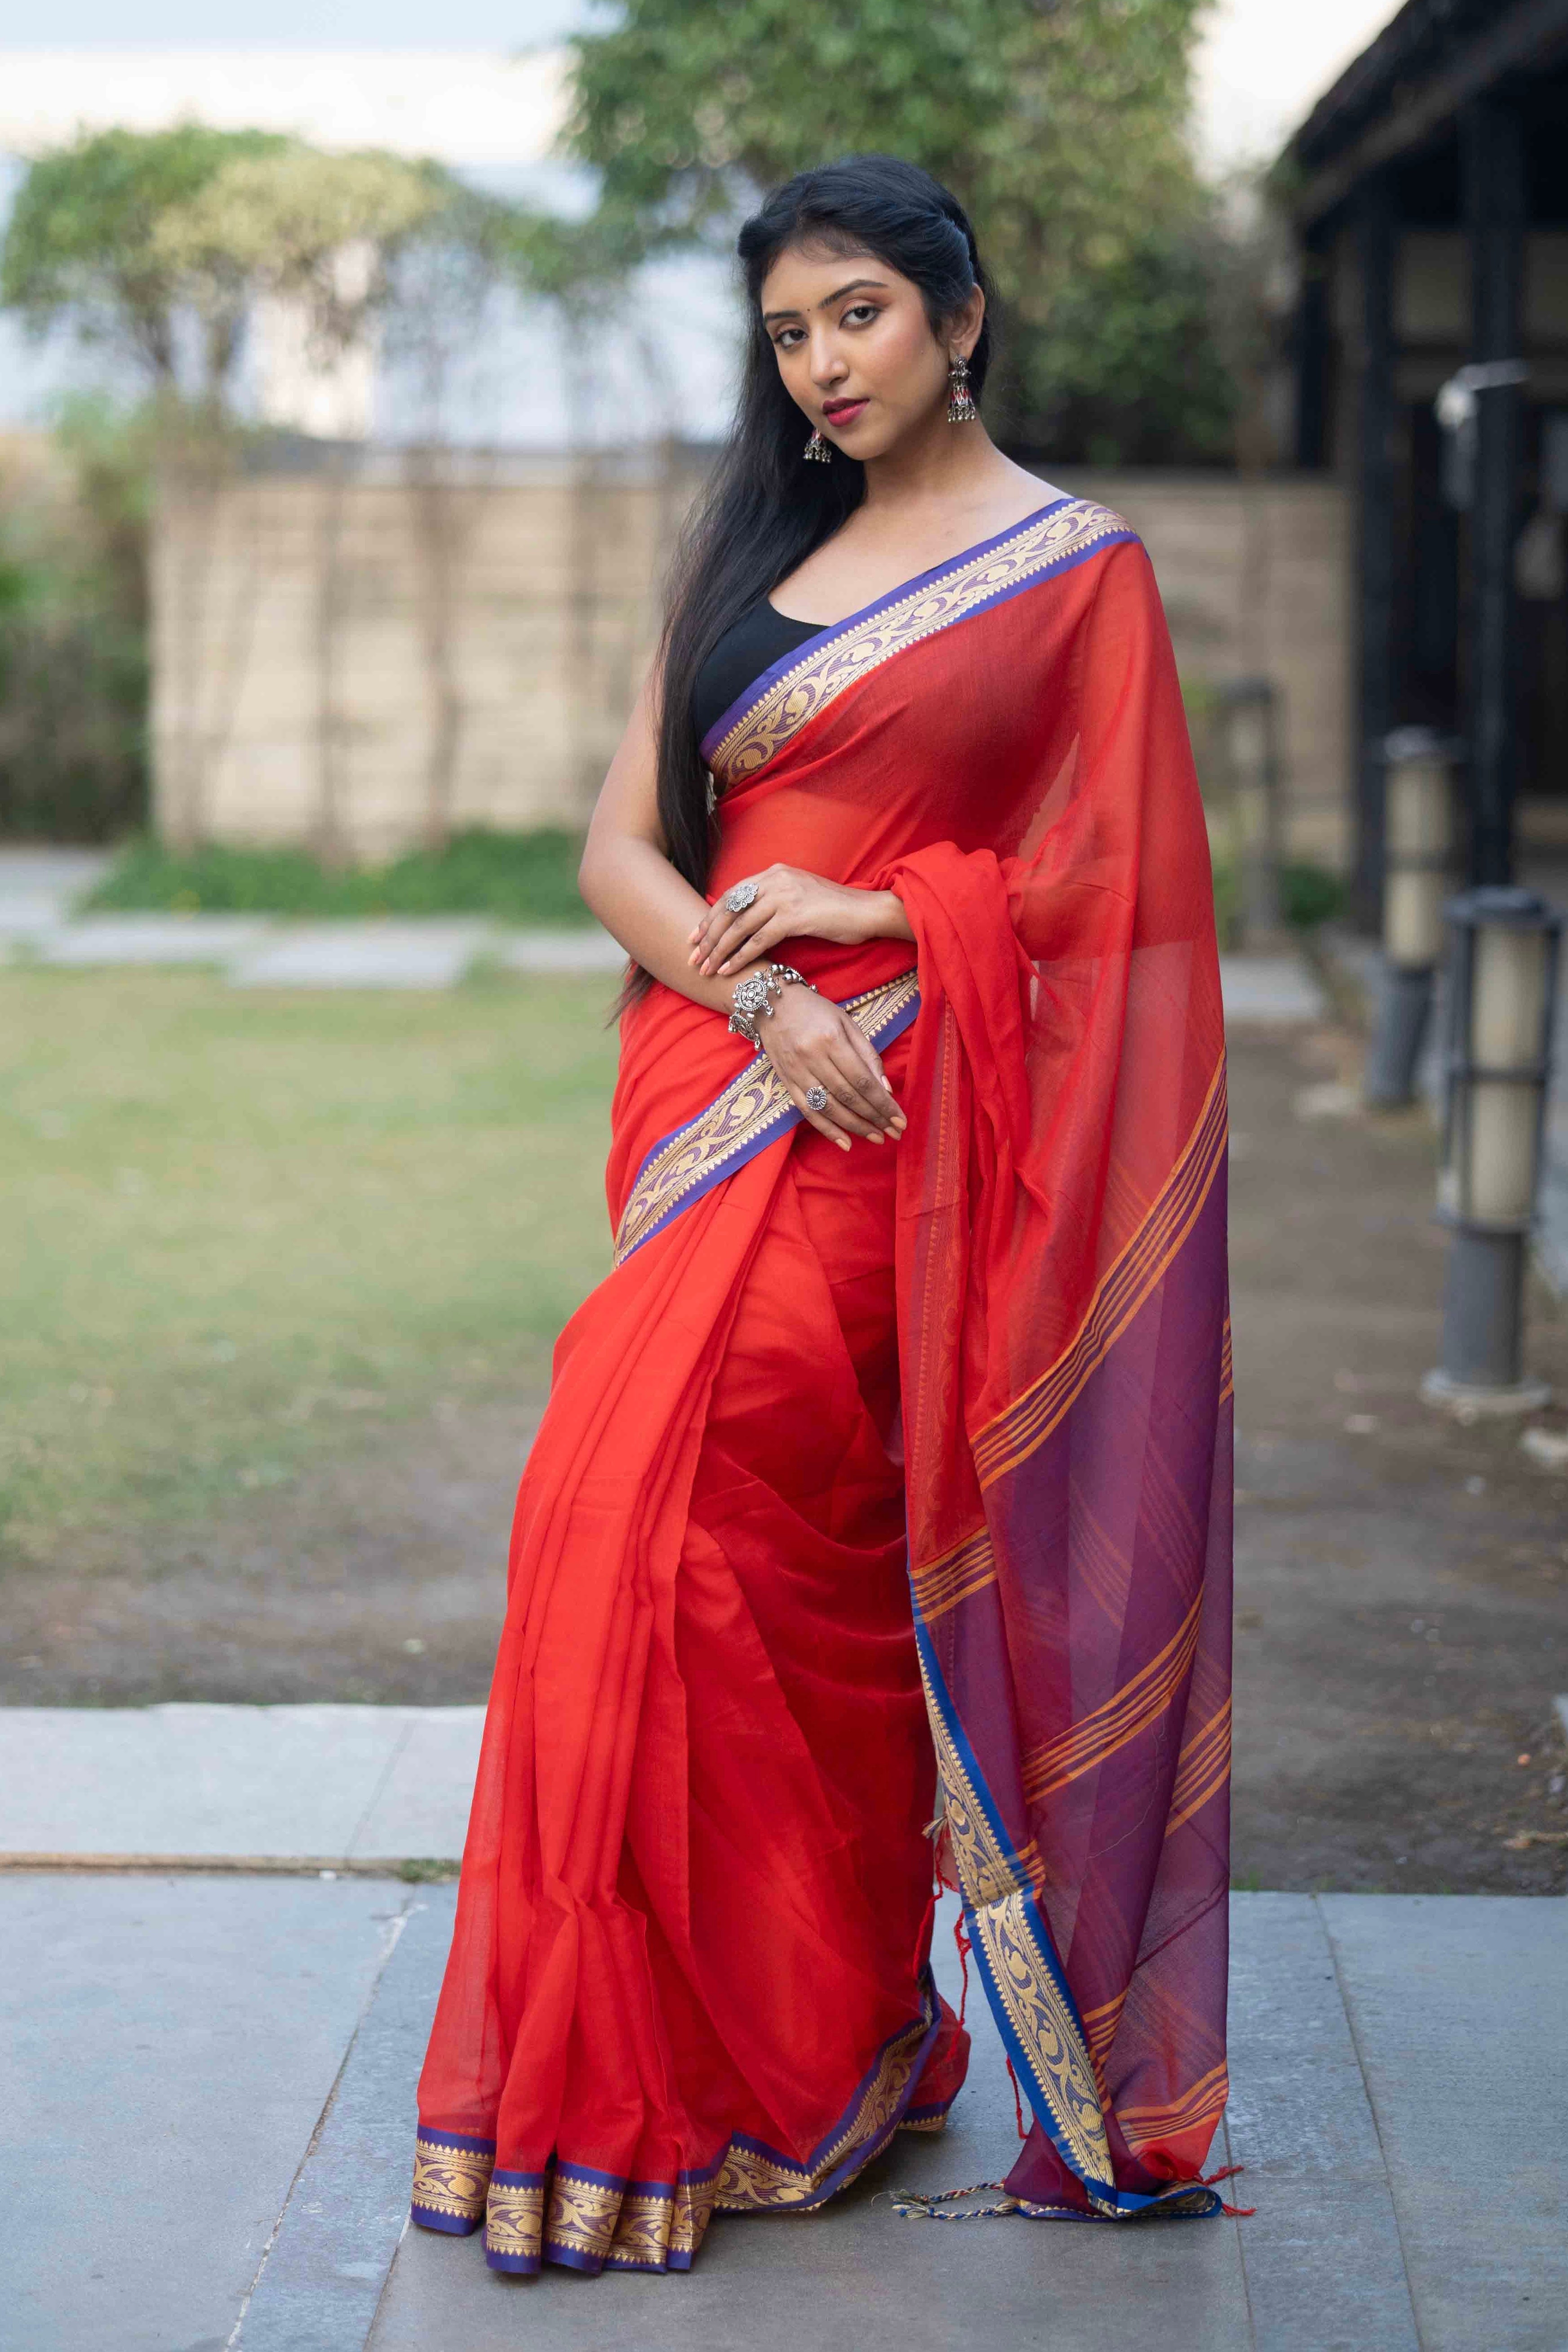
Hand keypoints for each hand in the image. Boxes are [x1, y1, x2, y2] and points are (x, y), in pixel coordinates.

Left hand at [689, 866, 909, 977]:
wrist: (867, 910)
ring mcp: (784, 896)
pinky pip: (758, 940)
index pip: (732, 895)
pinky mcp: (794, 916)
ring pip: (740, 926)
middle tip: (692, 956)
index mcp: (774, 873)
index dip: (710, 917)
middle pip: (730, 909)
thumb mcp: (799, 895)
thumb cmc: (835, 909)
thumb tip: (747, 920)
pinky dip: (740, 956)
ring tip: (706, 969)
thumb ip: (774, 900)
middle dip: (708, 936)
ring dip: (719, 950)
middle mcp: (775, 880)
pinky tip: (729, 970)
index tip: (695, 936)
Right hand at [754, 982, 906, 1150]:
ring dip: (855, 1127)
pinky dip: (827, 1130)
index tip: (900, 1119)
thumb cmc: (816, 1011)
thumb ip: (867, 1055)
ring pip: (829, 1108)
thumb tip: (885, 1089)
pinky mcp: (786, 1083)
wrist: (771, 1005)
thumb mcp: (847, 1023)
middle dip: (874, 1118)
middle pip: (848, 1096)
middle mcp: (812, 1058)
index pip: (862, 1079)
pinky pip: (808, 1112)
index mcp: (831, 1040)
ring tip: (876, 1138)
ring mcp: (796, 1073)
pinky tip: (845, 1143)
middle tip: (894, 1133)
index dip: (882, 1103)